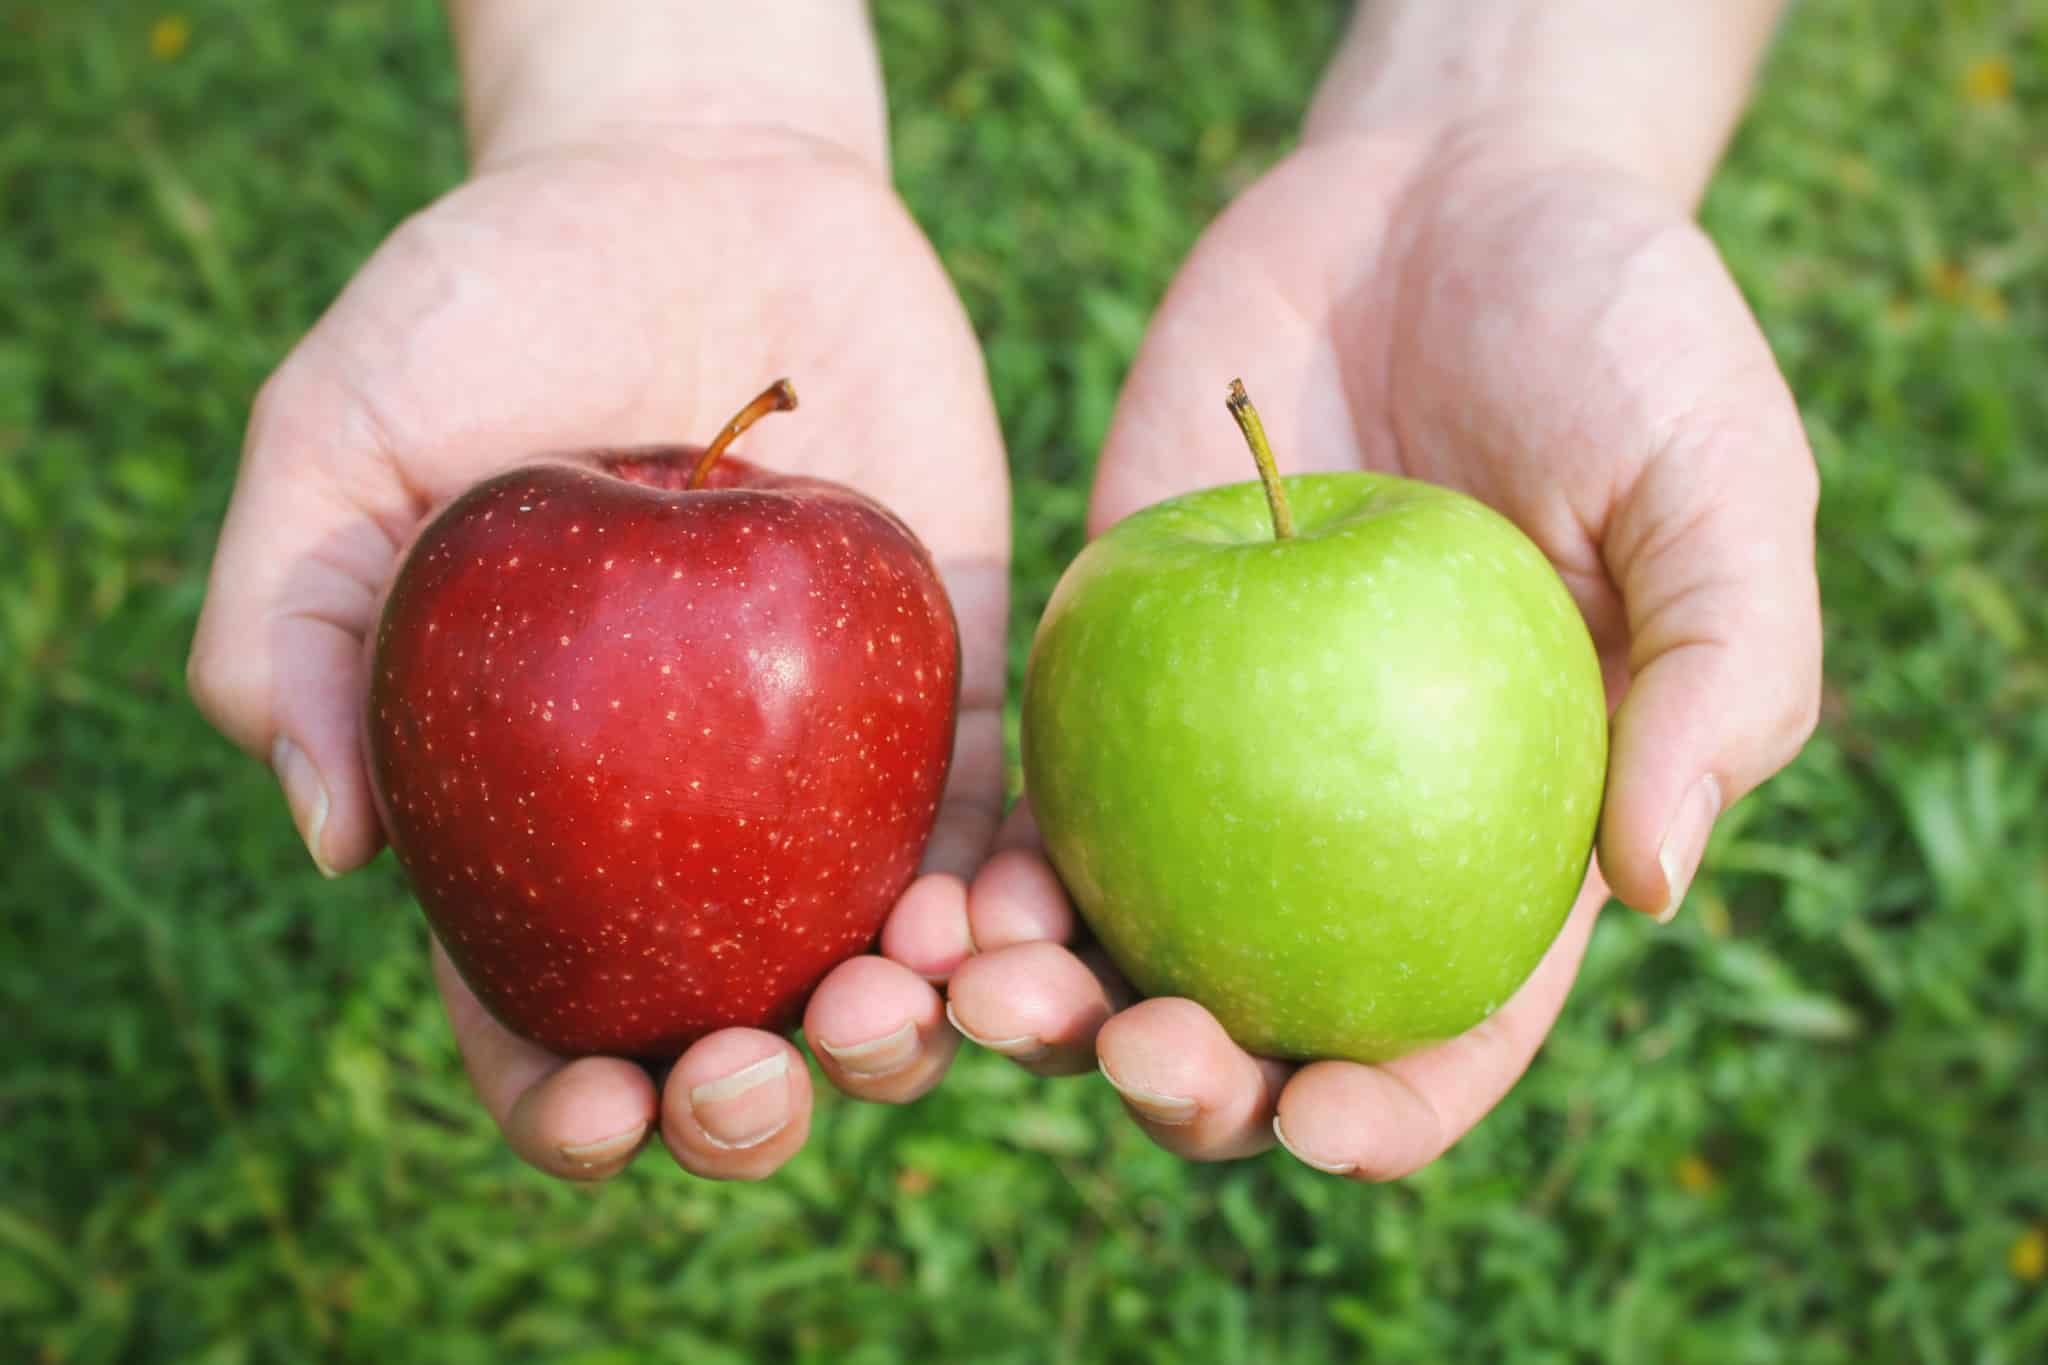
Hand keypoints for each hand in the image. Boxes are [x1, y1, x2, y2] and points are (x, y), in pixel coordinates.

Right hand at [187, 125, 1009, 1180]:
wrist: (702, 188)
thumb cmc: (496, 299)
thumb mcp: (344, 432)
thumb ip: (297, 618)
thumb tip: (333, 842)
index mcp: (528, 806)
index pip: (539, 1006)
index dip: (566, 1100)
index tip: (601, 1111)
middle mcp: (685, 820)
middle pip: (726, 1024)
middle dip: (747, 1102)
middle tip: (757, 1074)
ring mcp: (827, 769)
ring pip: (879, 966)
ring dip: (898, 1035)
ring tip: (897, 1007)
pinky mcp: (948, 693)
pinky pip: (991, 830)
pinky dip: (1003, 903)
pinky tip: (994, 922)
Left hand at [935, 116, 1819, 1177]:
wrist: (1442, 190)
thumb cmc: (1621, 330)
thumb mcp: (1723, 480)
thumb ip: (1725, 677)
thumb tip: (1653, 889)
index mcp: (1509, 832)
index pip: (1453, 1024)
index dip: (1389, 1109)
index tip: (1316, 1127)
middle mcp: (1351, 822)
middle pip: (1258, 1011)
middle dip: (1187, 1082)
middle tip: (1130, 1054)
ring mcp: (1220, 750)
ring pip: (1119, 931)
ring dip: (1045, 999)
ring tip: (982, 996)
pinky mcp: (1113, 658)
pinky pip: (1038, 791)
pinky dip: (987, 860)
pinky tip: (934, 892)